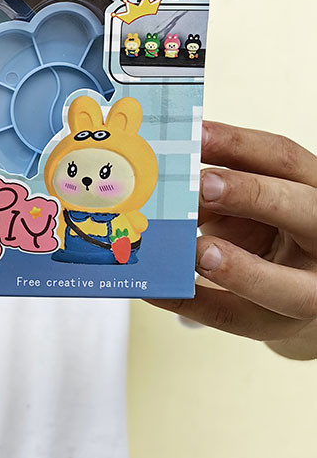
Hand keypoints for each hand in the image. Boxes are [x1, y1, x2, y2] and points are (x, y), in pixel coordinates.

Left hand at [149, 121, 316, 359]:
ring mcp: (308, 287)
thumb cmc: (260, 226)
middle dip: (253, 195)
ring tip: (197, 252)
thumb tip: (156, 175)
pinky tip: (156, 289)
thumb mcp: (245, 198)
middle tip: (203, 185)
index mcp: (310, 190)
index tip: (197, 134)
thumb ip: (212, 185)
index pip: (284, 158)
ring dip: (240, 270)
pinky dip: (192, 303)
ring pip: (290, 288)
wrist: (292, 281)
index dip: (240, 144)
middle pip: (303, 211)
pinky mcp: (275, 323)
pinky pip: (234, 318)